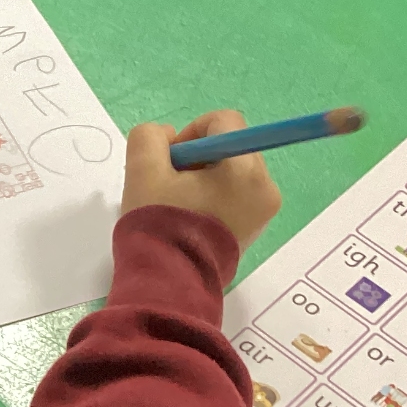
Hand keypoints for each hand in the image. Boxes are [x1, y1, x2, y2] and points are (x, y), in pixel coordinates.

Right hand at [121, 111, 281, 250]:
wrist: (170, 284)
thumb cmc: (159, 225)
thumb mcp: (142, 170)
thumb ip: (151, 136)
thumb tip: (171, 137)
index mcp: (244, 169)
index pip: (223, 122)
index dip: (190, 132)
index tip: (171, 162)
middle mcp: (264, 187)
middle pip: (230, 146)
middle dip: (198, 158)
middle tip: (172, 184)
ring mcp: (264, 209)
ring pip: (233, 170)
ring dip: (206, 176)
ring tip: (181, 204)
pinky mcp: (257, 227)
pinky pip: (238, 193)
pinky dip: (215, 196)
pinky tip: (193, 217)